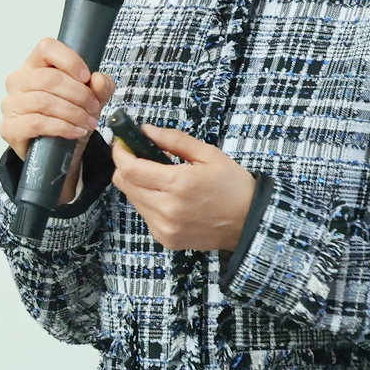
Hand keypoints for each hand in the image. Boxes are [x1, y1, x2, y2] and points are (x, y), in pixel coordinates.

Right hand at [0, 38, 110, 201]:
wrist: (56, 151)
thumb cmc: (68, 117)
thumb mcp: (91, 99)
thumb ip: (100, 87)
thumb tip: (98, 80)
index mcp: (35, 66)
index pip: (46, 48)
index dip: (69, 60)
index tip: (86, 77)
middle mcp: (18, 81)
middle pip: (48, 78)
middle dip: (78, 94)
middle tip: (94, 107)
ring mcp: (10, 104)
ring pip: (43, 102)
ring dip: (72, 113)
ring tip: (88, 122)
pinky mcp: (8, 127)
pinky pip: (36, 123)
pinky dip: (62, 127)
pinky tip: (75, 131)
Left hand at [112, 126, 257, 251]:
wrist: (250, 223)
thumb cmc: (232, 186)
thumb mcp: (209, 155)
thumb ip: (175, 140)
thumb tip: (146, 131)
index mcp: (178, 184)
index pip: (130, 169)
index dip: (120, 154)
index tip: (121, 143)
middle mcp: (167, 209)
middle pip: (124, 184)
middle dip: (126, 166)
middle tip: (138, 156)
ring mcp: (164, 227)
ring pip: (132, 199)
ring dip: (137, 184)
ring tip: (159, 177)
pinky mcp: (165, 239)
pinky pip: (144, 215)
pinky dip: (148, 202)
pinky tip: (166, 196)